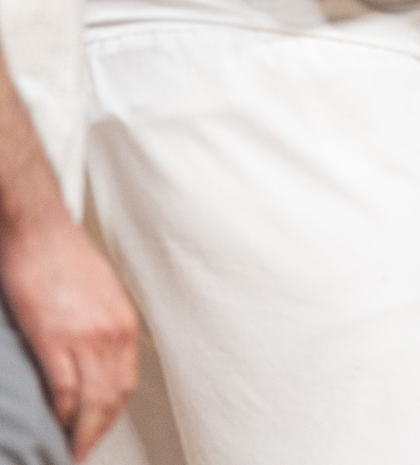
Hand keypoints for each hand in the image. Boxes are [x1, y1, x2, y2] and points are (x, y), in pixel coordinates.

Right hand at [0, 214, 136, 458]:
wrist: (39, 231)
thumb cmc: (61, 259)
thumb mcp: (98, 295)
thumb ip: (98, 327)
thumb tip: (89, 359)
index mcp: (123, 323)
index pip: (125, 382)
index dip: (112, 412)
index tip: (99, 429)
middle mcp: (113, 333)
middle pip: (112, 398)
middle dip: (98, 430)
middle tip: (82, 451)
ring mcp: (85, 337)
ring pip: (91, 401)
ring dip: (81, 430)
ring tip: (70, 449)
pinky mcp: (54, 338)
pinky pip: (64, 389)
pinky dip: (61, 412)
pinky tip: (55, 424)